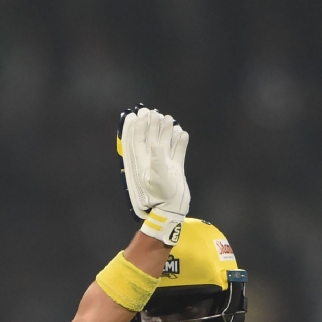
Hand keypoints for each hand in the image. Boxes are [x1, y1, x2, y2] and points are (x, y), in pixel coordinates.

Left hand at [117, 106, 189, 244]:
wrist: (172, 208)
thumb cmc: (161, 194)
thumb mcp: (156, 175)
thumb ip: (156, 157)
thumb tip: (154, 141)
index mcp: (143, 162)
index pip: (139, 140)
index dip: (140, 127)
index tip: (142, 115)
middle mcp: (152, 161)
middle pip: (151, 138)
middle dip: (152, 125)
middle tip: (153, 112)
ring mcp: (164, 164)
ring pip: (165, 143)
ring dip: (166, 131)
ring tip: (169, 119)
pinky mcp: (175, 168)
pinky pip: (177, 152)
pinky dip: (180, 143)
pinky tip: (182, 134)